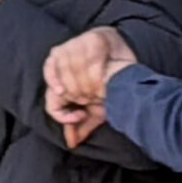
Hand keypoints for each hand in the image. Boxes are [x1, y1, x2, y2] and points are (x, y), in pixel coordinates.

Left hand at [45, 26, 134, 147]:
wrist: (129, 71)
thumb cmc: (112, 92)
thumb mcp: (98, 112)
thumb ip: (82, 125)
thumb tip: (71, 143)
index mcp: (62, 86)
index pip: (52, 103)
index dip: (62, 112)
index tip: (80, 116)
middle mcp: (63, 68)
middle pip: (57, 87)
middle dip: (76, 97)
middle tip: (91, 99)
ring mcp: (73, 50)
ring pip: (64, 72)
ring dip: (83, 84)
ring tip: (98, 88)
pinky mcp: (89, 39)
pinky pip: (77, 56)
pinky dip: (90, 69)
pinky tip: (100, 74)